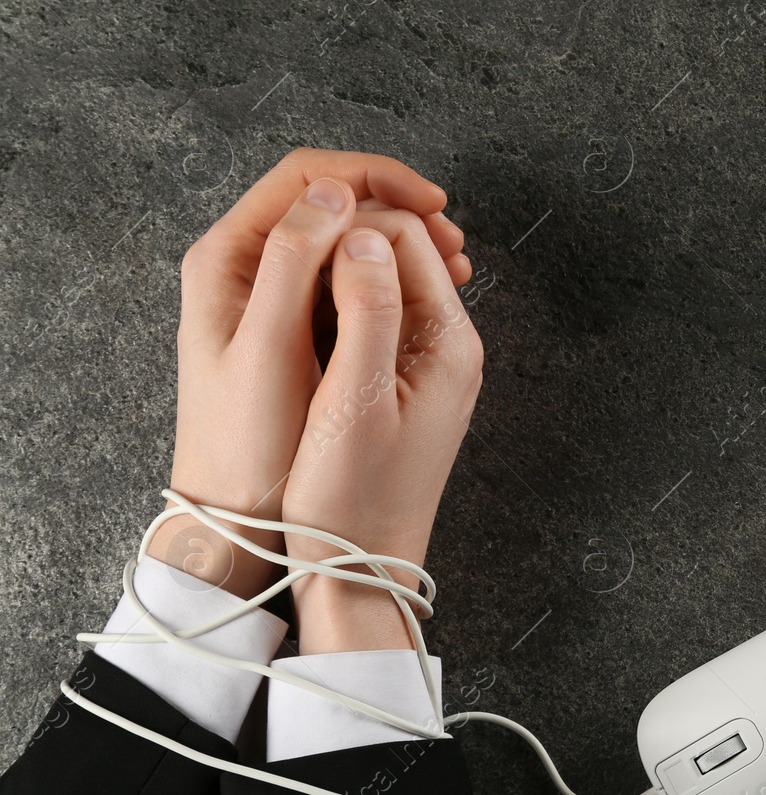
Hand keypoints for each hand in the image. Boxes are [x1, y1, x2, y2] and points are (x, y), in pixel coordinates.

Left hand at [149, 148, 469, 598]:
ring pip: (343, 240)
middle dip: (396, 208)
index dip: (375, 177)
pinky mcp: (294, 326)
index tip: (433, 203)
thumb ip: (293, 264)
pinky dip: (390, 276)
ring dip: (400, 242)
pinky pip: (346, 279)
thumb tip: (335, 193)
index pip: (306, 178)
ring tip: (453, 265)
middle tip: (454, 239)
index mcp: (227, 258)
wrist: (231, 516)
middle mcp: (246, 266)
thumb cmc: (246, 443)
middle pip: (329, 202)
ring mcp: (270, 296)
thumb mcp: (268, 349)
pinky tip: (427, 294)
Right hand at [280, 212, 484, 652]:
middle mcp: (449, 346)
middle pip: (402, 254)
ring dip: (339, 274)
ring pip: (384, 284)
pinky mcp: (402, 385)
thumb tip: (362, 234)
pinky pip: (374, 320)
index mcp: (449, 342)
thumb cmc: (352, 498)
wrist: (359, 570)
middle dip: (347, 240)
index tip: (295, 236)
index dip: (350, 224)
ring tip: (288, 286)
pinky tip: (301, 322)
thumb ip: (367, 311)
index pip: (409, 238)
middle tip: (286, 252)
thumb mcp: (353, 400)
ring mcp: (428, 365)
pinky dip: (339, 307)